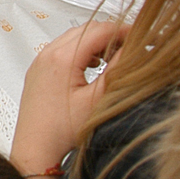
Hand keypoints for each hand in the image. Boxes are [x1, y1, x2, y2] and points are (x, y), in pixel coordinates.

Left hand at [10, 20, 127, 176]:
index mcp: (62, 58)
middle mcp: (47, 54)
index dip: (124, 30)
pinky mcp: (37, 71)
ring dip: (95, 42)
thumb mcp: (97, 100)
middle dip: (111, 34)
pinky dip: (80, 51)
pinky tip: (93, 65)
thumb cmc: (63, 130)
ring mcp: (40, 62)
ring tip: (115, 56)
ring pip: (73, 39)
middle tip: (132, 45)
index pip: (99, 30)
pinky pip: (61, 50)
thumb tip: (132, 49)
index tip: (143, 37)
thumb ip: (116, 71)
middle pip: (85, 30)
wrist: (36, 148)